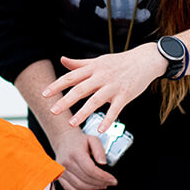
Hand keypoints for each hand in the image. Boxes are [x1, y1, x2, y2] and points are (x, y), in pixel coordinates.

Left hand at [42, 45, 166, 130]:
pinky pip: (115, 109)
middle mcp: (101, 76)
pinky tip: (100, 130)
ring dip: (82, 113)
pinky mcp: (125, 95)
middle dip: (65, 101)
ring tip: (71, 123)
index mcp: (93, 68)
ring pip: (95, 101)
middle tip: (52, 111)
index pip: (71, 77)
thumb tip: (62, 60)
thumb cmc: (119, 62)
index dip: (57, 85)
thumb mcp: (98, 60)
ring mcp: (113, 86)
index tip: (44, 94)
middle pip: (80, 89)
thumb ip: (79, 64)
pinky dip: (108, 120)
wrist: (145, 60)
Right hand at [43, 118, 117, 189]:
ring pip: (79, 185)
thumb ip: (99, 150)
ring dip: (93, 187)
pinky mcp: (59, 175)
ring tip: (102, 185)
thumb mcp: (93, 140)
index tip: (112, 180)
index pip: (90, 169)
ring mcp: (62, 170)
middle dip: (101, 183)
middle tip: (110, 182)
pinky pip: (68, 188)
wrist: (63, 139)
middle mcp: (66, 162)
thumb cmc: (78, 140)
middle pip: (86, 178)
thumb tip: (103, 162)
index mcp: (75, 153)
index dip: (103, 177)